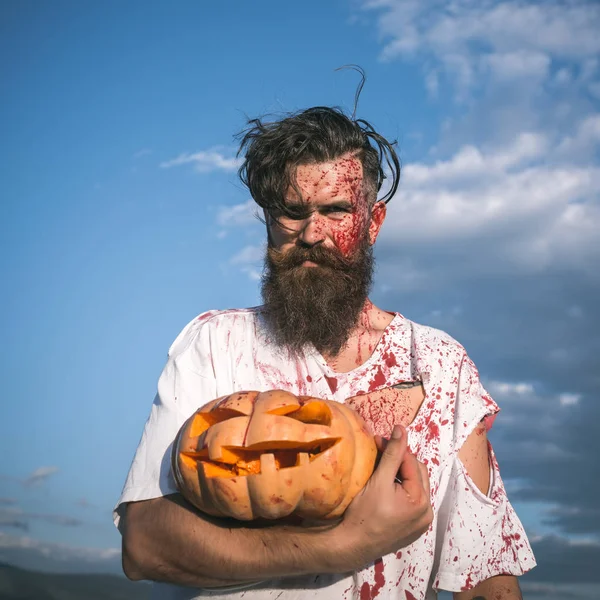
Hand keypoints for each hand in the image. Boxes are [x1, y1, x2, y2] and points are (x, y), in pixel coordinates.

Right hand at [336, 424, 431, 569]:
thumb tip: (401, 429)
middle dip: (401, 459)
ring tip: (384, 466)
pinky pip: (413, 500)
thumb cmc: (363, 513)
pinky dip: (403, 488)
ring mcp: (421, 522)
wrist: (352, 545)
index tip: (379, 439)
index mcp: (421, 500)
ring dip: (403, 473)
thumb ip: (393, 453)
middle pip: (418, 473)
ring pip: (416, 486)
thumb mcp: (379, 480)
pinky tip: (389, 485)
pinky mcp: (413, 528)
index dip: (396, 448)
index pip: (411, 463)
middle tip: (381, 450)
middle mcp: (426, 512)